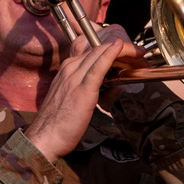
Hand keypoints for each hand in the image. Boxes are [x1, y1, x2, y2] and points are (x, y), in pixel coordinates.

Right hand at [25, 24, 143, 161]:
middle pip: (97, 48)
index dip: (109, 47)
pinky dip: (109, 55)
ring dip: (121, 49)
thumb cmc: (58, 122)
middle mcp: (70, 69)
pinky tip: (119, 47)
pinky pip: (98, 67)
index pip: (90, 49)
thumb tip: (108, 85)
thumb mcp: (71, 97)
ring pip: (98, 53)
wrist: (45, 137)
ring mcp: (74, 77)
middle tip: (137, 52)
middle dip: (120, 47)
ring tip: (137, 51)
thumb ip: (87, 88)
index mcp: (67, 69)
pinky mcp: (82, 89)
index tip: (124, 51)